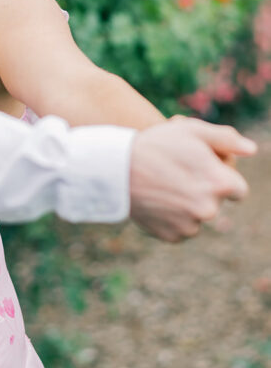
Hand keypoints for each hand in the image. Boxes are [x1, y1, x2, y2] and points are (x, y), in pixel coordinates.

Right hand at [129, 116, 256, 241]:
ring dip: (187, 204)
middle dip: (202, 189)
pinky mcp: (172, 236)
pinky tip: (157, 199)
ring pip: (198, 216)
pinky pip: (180, 228)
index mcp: (221, 183)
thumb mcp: (192, 130)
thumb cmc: (156, 144)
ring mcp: (191, 226)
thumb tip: (251, 150)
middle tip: (177, 172)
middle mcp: (210, 209)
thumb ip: (227, 139)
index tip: (201, 168)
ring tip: (163, 184)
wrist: (115, 169)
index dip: (221, 176)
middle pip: (215, 202)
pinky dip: (172, 217)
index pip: (238, 189)